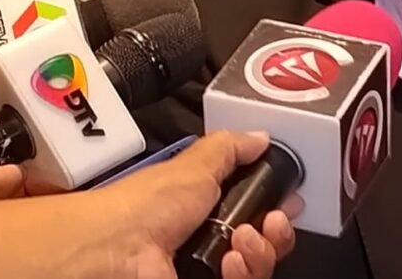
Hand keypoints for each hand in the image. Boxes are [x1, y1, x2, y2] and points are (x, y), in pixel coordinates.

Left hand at [99, 131, 295, 278]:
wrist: (115, 251)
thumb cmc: (146, 206)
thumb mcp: (195, 164)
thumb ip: (231, 149)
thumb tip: (259, 137)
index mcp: (209, 208)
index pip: (258, 212)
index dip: (277, 208)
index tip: (287, 201)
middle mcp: (211, 241)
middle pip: (266, 243)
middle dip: (278, 231)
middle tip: (271, 220)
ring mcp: (209, 270)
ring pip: (260, 267)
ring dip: (262, 251)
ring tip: (241, 240)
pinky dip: (246, 273)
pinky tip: (230, 261)